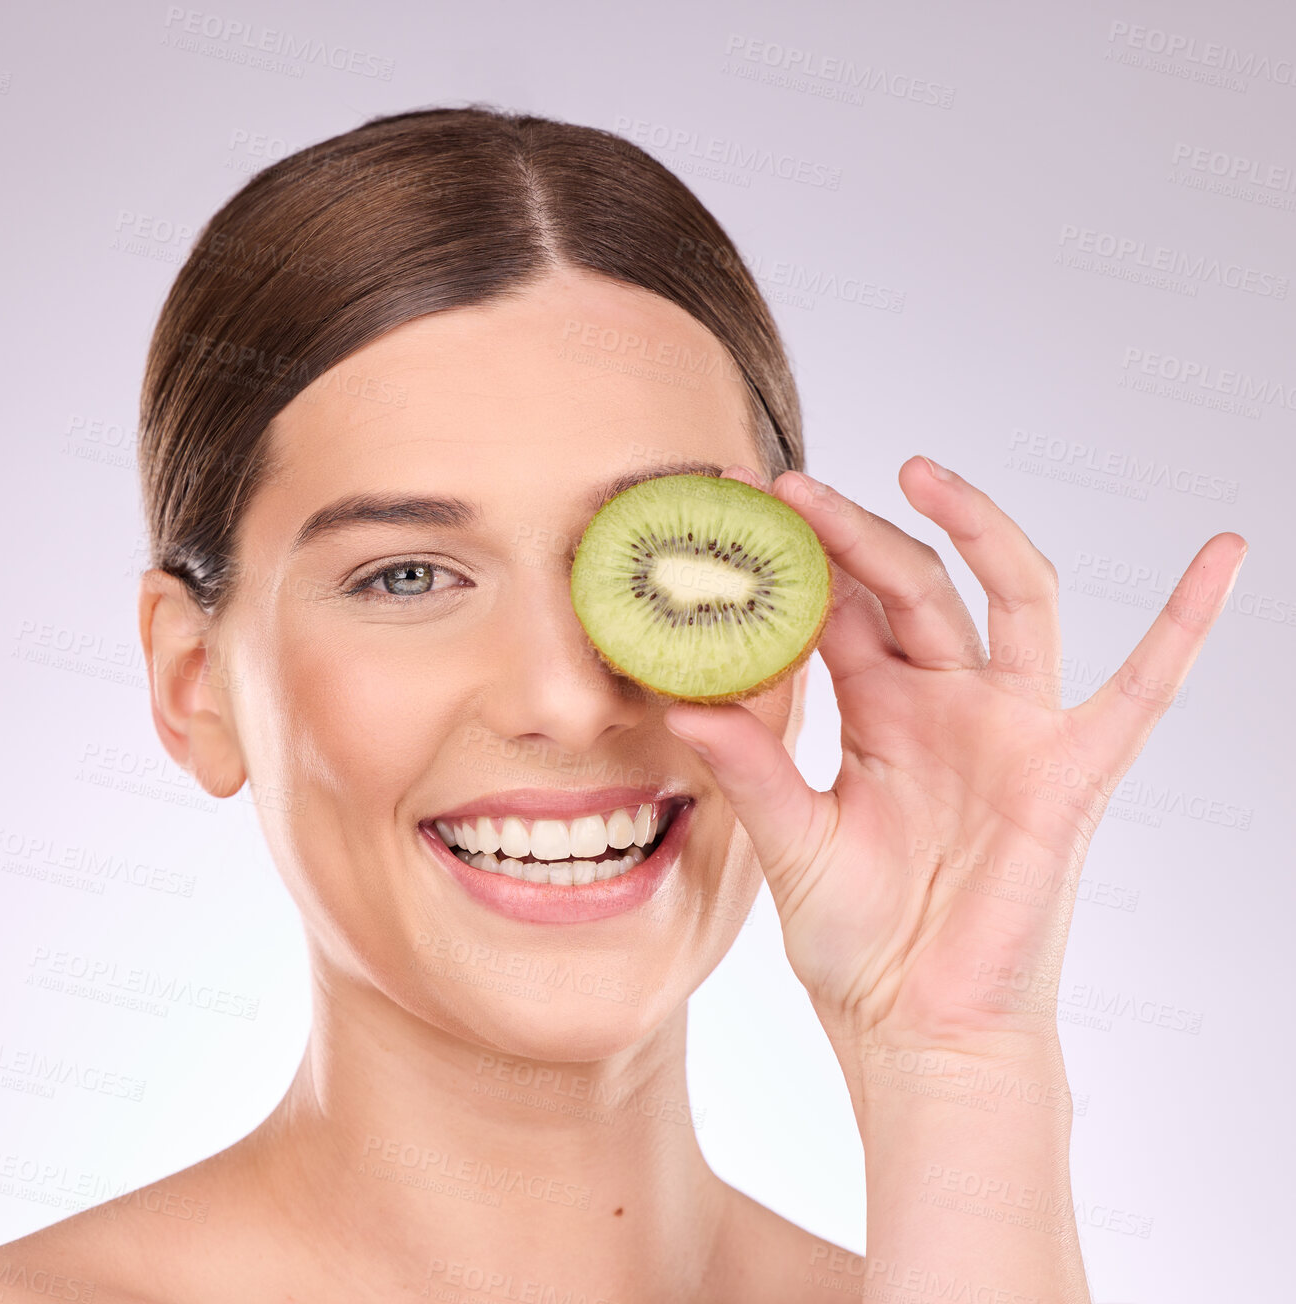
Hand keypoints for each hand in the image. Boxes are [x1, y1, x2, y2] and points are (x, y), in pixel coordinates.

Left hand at [664, 456, 1245, 1068]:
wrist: (918, 1027)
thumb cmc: (859, 941)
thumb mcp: (791, 842)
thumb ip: (751, 769)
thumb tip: (681, 705)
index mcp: (878, 713)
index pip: (844, 610)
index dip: (800, 564)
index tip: (739, 514)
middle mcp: (946, 705)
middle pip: (913, 587)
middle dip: (858, 533)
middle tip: (794, 490)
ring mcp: (1012, 729)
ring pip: (1009, 599)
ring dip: (976, 530)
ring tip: (918, 474)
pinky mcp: (1072, 772)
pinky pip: (1144, 690)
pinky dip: (1188, 624)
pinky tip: (1224, 556)